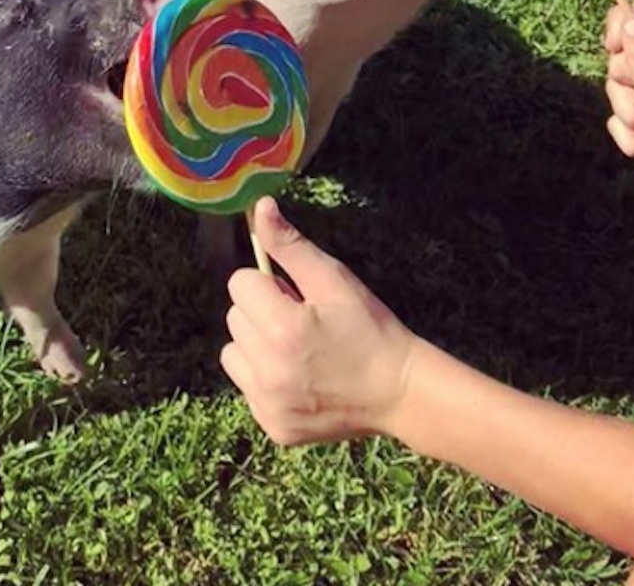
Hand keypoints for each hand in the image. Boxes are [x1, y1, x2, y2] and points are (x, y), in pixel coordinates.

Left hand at [219, 197, 416, 444]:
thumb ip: (289, 244)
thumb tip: (259, 207)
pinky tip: (299, 377)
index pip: (240, 283)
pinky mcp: (273, 426)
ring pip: (234, 352)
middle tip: (304, 322)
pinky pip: (246, 386)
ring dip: (257, 345)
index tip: (297, 297)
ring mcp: (268, 403)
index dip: (269, 284)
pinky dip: (264, 378)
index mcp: (282, 328)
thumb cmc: (368, 326)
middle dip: (262, 311)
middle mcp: (269, 370)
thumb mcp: (333, 279)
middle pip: (235, 317)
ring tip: (298, 349)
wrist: (399, 391)